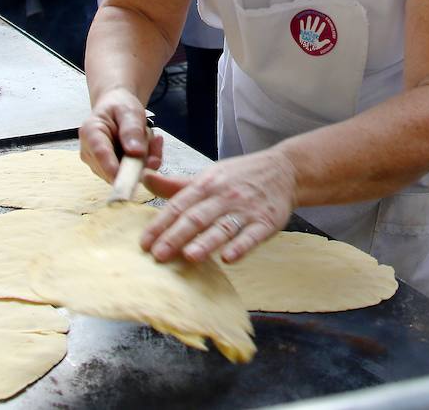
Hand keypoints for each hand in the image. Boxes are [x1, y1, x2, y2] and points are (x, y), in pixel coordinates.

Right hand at [80, 87, 163, 182]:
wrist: (116, 108)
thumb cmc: (119, 106)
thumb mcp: (129, 111)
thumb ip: (132, 130)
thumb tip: (135, 152)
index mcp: (90, 133)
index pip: (100, 153)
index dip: (113, 167)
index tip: (128, 176)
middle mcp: (90, 154)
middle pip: (115, 170)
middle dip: (140, 161)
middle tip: (157, 141)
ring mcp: (100, 166)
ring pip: (127, 174)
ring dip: (145, 160)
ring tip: (152, 138)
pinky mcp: (112, 172)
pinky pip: (133, 174)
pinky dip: (146, 162)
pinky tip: (150, 145)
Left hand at [140, 148, 296, 263]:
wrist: (284, 170)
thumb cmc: (240, 177)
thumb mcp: (208, 176)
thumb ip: (176, 184)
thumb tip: (144, 178)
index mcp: (207, 184)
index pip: (179, 205)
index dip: (161, 224)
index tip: (144, 243)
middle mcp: (225, 196)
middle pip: (197, 217)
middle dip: (176, 236)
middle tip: (158, 255)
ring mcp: (247, 209)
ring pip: (223, 227)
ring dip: (206, 242)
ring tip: (189, 256)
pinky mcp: (267, 221)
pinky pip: (252, 236)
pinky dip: (241, 247)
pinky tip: (229, 258)